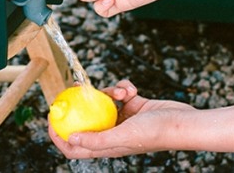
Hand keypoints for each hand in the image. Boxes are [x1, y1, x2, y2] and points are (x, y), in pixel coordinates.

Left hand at [48, 80, 195, 158]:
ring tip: (124, 92)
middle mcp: (112, 132)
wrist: (183, 121)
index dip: (59, 136)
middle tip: (70, 90)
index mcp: (107, 146)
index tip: (50, 118)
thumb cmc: (155, 132)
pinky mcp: (134, 105)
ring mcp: (123, 119)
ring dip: (112, 92)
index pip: (75, 147)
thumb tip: (69, 138)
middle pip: (87, 120)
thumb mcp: (123, 136)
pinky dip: (125, 87)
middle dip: (79, 105)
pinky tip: (132, 89)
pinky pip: (121, 92)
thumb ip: (97, 140)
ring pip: (105, 101)